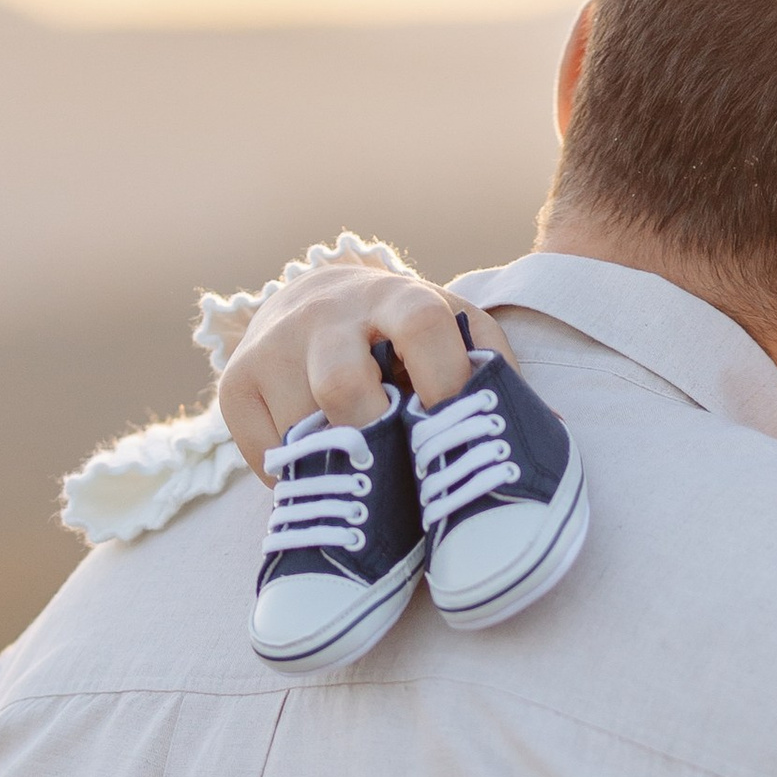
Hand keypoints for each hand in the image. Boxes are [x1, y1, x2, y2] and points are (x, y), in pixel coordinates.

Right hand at [218, 260, 500, 477]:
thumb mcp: (453, 333)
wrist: (313, 301)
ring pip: (302, 428)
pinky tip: (323, 469)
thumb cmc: (404, 335)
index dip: (444, 378)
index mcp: (396, 297)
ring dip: (340, 468)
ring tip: (364, 478)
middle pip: (343, 384)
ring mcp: (273, 349)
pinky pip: (268, 457)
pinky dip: (300, 480)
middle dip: (374, 437)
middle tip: (397, 467)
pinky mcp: (235, 386)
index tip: (455, 427)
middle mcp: (328, 315)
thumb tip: (541, 431)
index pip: (421, 325)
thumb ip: (493, 373)